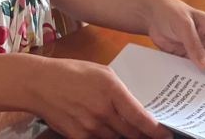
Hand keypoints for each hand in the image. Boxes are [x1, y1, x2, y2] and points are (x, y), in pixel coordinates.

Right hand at [28, 57, 171, 138]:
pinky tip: (105, 131)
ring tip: (127, 132)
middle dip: (142, 136)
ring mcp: (90, 127)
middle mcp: (103, 111)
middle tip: (150, 136)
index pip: (140, 118)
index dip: (156, 131)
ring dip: (124, 137)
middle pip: (131, 133)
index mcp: (111, 90)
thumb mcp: (101, 72)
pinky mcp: (78, 137)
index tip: (165, 135)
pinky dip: (105, 138)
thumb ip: (119, 90)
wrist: (40, 84)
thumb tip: (134, 107)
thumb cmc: (71, 73)